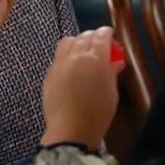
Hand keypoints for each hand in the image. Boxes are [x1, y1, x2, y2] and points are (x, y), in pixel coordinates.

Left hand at [41, 26, 123, 150]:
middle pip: (84, 36)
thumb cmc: (97, 114)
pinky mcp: (49, 73)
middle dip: (93, 36)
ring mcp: (60, 63)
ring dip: (77, 42)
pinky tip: (71, 65)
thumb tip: (115, 62)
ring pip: (68, 42)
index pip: (101, 36)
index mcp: (95, 59)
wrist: (70, 131)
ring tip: (83, 51)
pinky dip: (67, 54)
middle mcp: (75, 56)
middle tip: (99, 43)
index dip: (106, 33)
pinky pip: (59, 56)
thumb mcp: (111, 92)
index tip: (110, 35)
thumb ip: (111, 73)